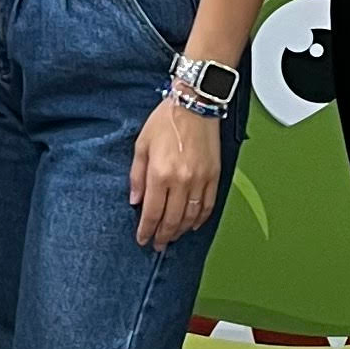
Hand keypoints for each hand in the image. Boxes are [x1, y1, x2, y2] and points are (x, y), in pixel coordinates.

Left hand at [129, 94, 224, 250]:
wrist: (195, 104)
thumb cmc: (166, 120)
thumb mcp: (141, 145)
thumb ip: (137, 176)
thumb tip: (135, 201)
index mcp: (160, 173)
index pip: (152, 213)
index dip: (146, 230)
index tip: (143, 239)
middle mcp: (181, 180)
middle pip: (171, 220)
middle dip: (163, 236)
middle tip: (157, 244)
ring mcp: (200, 180)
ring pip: (191, 217)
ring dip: (180, 230)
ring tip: (172, 236)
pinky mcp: (214, 176)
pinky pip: (208, 206)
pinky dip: (200, 219)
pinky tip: (193, 224)